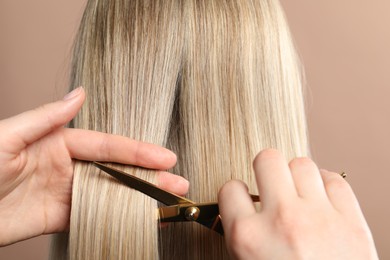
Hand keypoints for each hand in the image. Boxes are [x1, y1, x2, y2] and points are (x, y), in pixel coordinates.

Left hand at [0, 87, 188, 245]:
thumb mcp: (7, 137)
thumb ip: (46, 118)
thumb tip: (79, 95)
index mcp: (58, 142)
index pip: (106, 145)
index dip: (137, 151)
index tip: (165, 157)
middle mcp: (68, 166)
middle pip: (116, 169)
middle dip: (149, 175)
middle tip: (178, 181)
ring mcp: (67, 192)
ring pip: (112, 192)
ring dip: (141, 196)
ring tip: (169, 200)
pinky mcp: (61, 217)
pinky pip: (97, 214)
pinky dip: (120, 215)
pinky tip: (141, 215)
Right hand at [218, 149, 377, 259]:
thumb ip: (242, 239)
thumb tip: (240, 216)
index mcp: (250, 239)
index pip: (229, 189)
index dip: (233, 193)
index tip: (241, 197)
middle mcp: (282, 220)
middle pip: (267, 159)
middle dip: (264, 168)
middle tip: (269, 182)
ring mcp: (319, 217)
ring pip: (302, 163)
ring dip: (296, 176)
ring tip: (297, 192)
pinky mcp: (351, 220)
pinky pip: (335, 180)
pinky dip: (326, 185)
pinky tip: (321, 198)